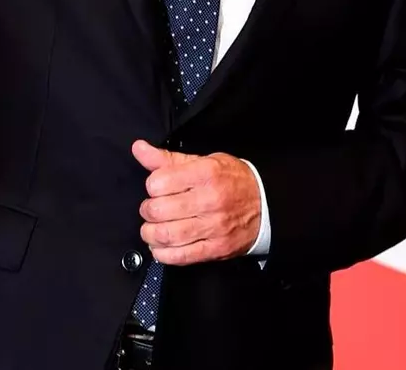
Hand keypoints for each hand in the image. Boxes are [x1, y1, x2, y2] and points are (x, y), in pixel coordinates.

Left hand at [132, 140, 261, 265]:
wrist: (266, 204)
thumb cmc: (233, 180)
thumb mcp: (204, 161)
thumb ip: (168, 159)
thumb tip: (139, 149)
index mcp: (205, 173)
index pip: (159, 182)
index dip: (152, 186)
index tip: (156, 188)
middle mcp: (209, 200)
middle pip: (159, 210)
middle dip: (147, 211)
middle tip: (151, 210)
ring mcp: (214, 226)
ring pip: (167, 235)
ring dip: (150, 234)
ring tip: (152, 229)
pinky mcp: (216, 248)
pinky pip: (181, 256)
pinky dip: (163, 254)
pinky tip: (161, 247)